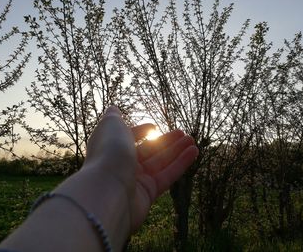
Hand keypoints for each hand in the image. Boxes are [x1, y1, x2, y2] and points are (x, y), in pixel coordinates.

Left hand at [84, 106, 198, 231]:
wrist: (108, 189)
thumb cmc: (109, 152)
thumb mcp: (110, 125)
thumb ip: (113, 116)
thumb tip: (113, 108)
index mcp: (111, 146)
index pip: (128, 137)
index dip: (141, 131)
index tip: (154, 126)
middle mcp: (122, 163)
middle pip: (148, 150)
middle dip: (166, 141)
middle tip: (183, 133)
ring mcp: (135, 180)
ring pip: (160, 162)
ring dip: (177, 151)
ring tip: (192, 141)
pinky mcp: (148, 193)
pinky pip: (167, 176)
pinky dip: (181, 164)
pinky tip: (194, 152)